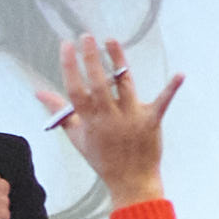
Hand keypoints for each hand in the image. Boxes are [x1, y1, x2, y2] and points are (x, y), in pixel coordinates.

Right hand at [47, 29, 180, 204]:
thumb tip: (38, 92)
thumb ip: (59, 112)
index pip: (76, 91)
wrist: (131, 182)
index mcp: (90, 122)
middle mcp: (109, 119)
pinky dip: (171, 89)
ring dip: (118, 61)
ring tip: (110, 40)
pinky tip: (180, 75)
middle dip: (91, 60)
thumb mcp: (77, 136)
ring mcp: (132, 119)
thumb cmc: (102, 158)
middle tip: (86, 37)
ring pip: (125, 85)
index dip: (70, 67)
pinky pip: (162, 103)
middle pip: (99, 85)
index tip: (66, 46)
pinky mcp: (152, 121)